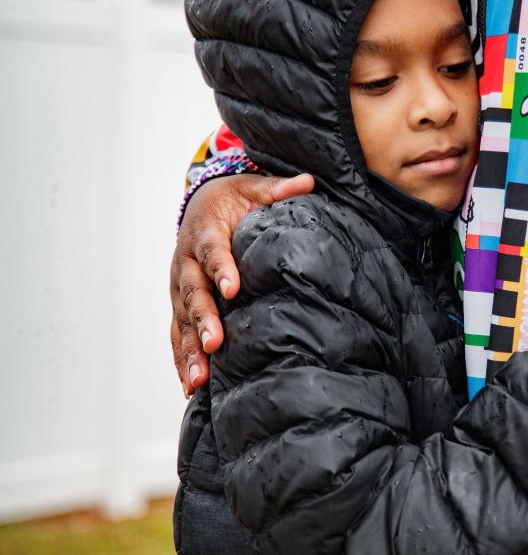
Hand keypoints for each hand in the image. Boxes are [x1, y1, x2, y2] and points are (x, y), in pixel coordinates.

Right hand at [170, 172, 313, 395]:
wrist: (201, 204)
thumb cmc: (233, 199)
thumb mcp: (255, 188)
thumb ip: (279, 188)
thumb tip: (309, 181)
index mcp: (205, 232)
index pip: (212, 251)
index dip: (221, 268)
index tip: (233, 288)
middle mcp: (186, 263)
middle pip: (193, 294)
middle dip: (203, 320)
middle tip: (215, 343)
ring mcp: (179, 287)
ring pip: (181, 321)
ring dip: (189, 350)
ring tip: (199, 379)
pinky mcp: (179, 305)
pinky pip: (177, 334)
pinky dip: (181, 359)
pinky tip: (190, 386)